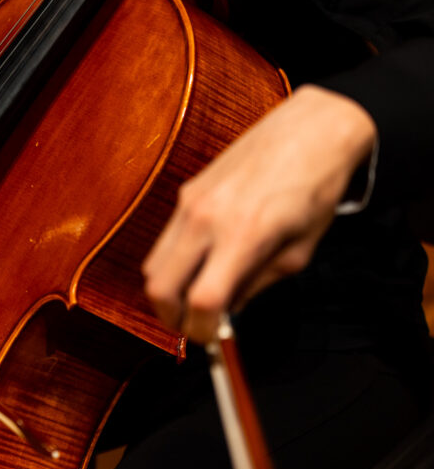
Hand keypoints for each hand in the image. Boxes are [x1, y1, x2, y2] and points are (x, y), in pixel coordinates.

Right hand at [142, 86, 375, 343]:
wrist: (310, 130)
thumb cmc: (314, 189)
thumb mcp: (298, 251)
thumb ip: (257, 284)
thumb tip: (228, 312)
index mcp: (243, 235)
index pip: (201, 300)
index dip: (201, 330)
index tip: (210, 338)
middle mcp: (206, 218)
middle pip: (159, 287)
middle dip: (170, 317)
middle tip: (191, 326)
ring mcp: (190, 202)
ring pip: (153, 265)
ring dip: (167, 291)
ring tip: (192, 299)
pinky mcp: (186, 192)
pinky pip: (166, 240)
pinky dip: (174, 263)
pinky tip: (199, 265)